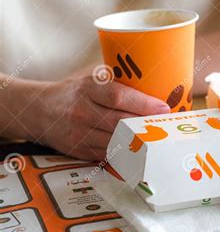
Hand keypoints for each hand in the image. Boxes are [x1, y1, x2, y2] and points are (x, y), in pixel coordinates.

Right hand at [25, 76, 169, 159]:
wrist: (39, 110)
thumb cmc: (75, 91)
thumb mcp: (91, 77)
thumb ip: (116, 80)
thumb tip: (155, 82)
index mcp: (88, 89)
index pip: (118, 96)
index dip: (143, 104)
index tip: (163, 107)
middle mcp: (82, 111)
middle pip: (121, 122)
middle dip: (147, 125)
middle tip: (168, 125)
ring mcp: (80, 134)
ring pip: (117, 142)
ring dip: (140, 141)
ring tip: (160, 138)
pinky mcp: (80, 152)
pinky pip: (109, 154)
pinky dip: (127, 153)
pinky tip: (142, 150)